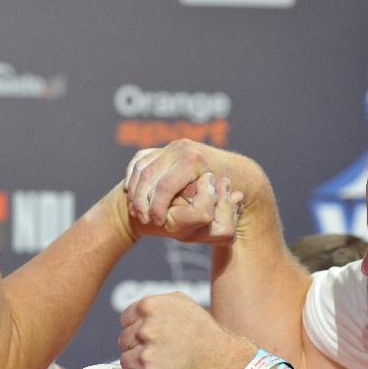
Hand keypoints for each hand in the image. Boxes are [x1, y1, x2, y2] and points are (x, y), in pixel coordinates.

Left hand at [117, 291, 254, 368]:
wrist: (218, 360)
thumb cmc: (201, 330)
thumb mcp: (181, 302)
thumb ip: (155, 302)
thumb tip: (136, 311)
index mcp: (149, 307)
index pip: (125, 319)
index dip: (135, 328)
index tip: (146, 336)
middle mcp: (145, 330)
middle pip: (124, 340)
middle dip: (136, 345)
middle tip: (154, 350)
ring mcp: (145, 356)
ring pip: (125, 360)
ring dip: (137, 363)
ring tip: (156, 363)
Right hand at [125, 140, 242, 243]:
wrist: (236, 171)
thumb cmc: (227, 194)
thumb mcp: (217, 204)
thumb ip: (202, 211)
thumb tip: (177, 217)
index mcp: (193, 160)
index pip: (165, 185)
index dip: (157, 206)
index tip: (155, 222)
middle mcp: (181, 148)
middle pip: (149, 175)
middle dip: (141, 199)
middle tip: (140, 217)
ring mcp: (169, 147)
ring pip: (141, 168)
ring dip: (135, 191)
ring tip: (135, 210)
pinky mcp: (160, 148)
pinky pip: (139, 162)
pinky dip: (133, 178)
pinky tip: (131, 194)